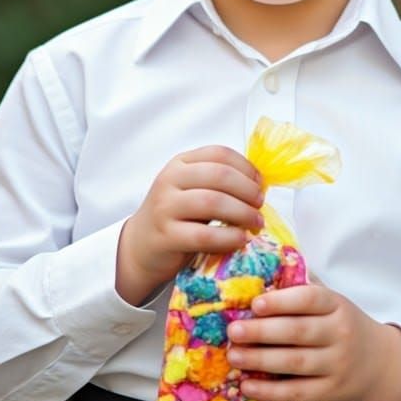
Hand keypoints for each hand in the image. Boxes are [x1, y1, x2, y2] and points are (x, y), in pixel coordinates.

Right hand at [116, 146, 264, 305]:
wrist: (140, 246)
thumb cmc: (176, 216)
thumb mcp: (192, 190)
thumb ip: (219, 183)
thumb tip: (260, 185)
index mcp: (180, 163)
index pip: (219, 154)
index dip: (246, 167)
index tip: (260, 183)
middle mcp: (170, 180)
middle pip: (219, 175)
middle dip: (248, 189)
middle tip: (260, 204)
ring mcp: (165, 207)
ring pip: (213, 202)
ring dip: (243, 213)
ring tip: (256, 223)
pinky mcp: (166, 236)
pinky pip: (204, 235)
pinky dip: (229, 237)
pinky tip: (240, 239)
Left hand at [225, 284, 400, 400]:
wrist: (380, 363)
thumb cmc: (343, 325)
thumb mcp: (333, 303)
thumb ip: (304, 291)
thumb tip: (263, 276)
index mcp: (337, 305)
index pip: (310, 299)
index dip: (281, 301)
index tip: (255, 304)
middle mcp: (339, 334)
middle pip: (298, 332)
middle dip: (262, 331)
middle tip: (234, 331)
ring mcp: (336, 365)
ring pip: (295, 363)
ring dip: (260, 359)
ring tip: (234, 355)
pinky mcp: (330, 392)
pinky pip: (297, 392)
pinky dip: (270, 391)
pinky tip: (248, 385)